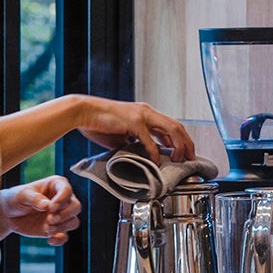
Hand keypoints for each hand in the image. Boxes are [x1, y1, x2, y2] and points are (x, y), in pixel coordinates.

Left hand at [0, 177, 82, 244]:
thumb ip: (34, 198)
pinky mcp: (57, 229)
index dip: (62, 199)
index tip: (51, 207)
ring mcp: (61, 215)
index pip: (67, 190)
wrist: (8, 214)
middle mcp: (62, 200)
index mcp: (55, 185)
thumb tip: (47, 205)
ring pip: (73, 222)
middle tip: (50, 219)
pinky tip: (50, 240)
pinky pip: (65, 236)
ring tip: (47, 229)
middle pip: (76, 207)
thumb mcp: (21, 195)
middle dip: (65, 215)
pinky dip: (60, 239)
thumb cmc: (15, 198)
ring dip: (62, 227)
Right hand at [72, 97, 196, 159]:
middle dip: (187, 143)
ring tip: (179, 159)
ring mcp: (141, 115)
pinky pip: (150, 140)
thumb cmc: (96, 122)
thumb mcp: (119, 134)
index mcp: (144, 113)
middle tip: (191, 158)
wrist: (81, 112)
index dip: (180, 140)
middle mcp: (146, 112)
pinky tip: (155, 161)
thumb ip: (131, 142)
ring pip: (171, 129)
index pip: (170, 125)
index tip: (183, 153)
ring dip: (178, 146)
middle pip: (177, 126)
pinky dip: (155, 152)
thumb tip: (139, 155)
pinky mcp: (133, 122)